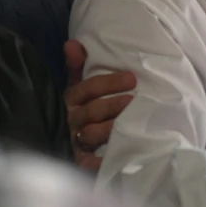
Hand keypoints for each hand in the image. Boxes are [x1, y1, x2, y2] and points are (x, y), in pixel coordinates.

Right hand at [63, 39, 136, 171]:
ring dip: (109, 129)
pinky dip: (98, 162)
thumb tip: (72, 43)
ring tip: (130, 125)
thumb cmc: (88, 107)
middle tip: (133, 100)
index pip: (87, 88)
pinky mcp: (82, 161)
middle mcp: (73, 120)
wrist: (77, 142)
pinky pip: (88, 163)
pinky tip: (113, 156)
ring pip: (90, 134)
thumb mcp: (82, 86)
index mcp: (72, 100)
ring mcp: (77, 141)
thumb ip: (78, 66)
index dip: (109, 83)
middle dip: (112, 105)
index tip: (132, 79)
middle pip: (91, 111)